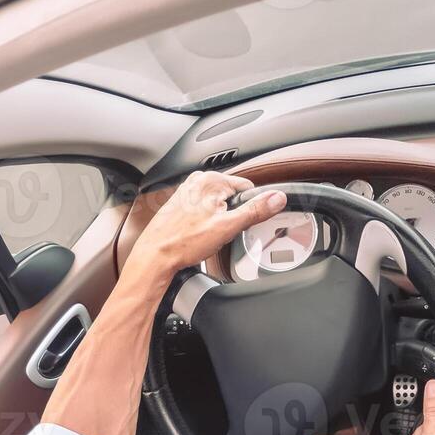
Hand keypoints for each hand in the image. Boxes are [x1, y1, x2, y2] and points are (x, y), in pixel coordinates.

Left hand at [130, 171, 286, 279]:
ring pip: (219, 204)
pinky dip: (207, 220)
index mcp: (211, 180)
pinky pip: (205, 209)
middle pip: (233, 196)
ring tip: (208, 233)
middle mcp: (198, 180)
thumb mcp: (228, 227)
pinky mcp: (181, 202)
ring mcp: (188, 190)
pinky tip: (199, 233)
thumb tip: (277, 198)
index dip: (249, 208)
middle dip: (233, 214)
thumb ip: (256, 210)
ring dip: (220, 218)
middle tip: (222, 231)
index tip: (240, 223)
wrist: (156, 255)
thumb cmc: (184, 242)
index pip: (248, 188)